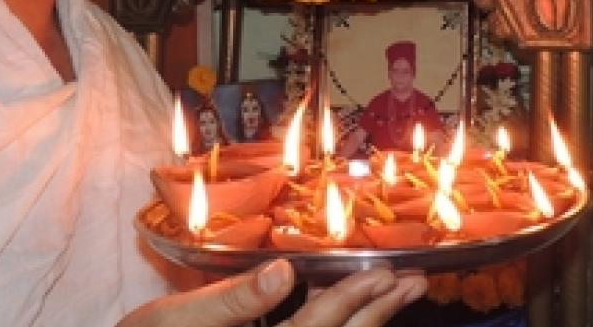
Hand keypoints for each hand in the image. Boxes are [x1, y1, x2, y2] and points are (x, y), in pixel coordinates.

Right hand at [118, 259, 426, 326]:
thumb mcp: (177, 320)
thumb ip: (233, 299)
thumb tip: (285, 270)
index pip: (316, 326)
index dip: (355, 298)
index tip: (389, 272)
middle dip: (378, 314)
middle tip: (415, 283)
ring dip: (367, 325)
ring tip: (398, 296)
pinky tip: (350, 318)